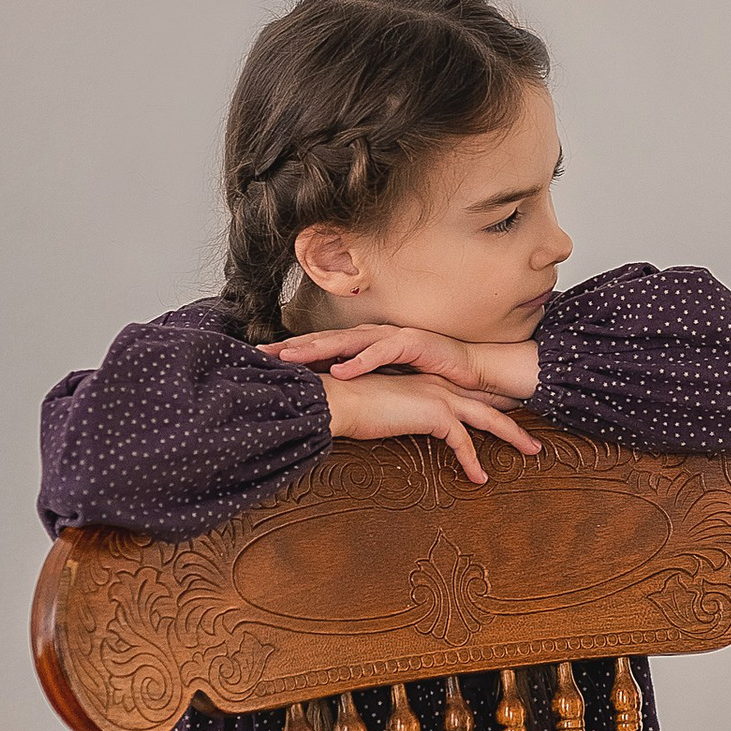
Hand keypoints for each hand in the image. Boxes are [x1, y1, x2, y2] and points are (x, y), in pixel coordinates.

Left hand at [273, 322, 539, 402]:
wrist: (471, 369)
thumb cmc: (428, 376)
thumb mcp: (385, 382)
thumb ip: (359, 381)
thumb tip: (327, 394)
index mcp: (363, 344)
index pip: (320, 346)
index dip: (290, 352)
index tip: (259, 361)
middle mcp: (372, 336)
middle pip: (324, 339)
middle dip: (292, 346)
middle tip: (261, 355)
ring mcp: (391, 337)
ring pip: (346, 341)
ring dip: (317, 349)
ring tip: (290, 359)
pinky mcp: (411, 344)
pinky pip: (381, 353)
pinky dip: (359, 361)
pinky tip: (340, 369)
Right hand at [318, 369, 541, 483]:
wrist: (337, 399)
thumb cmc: (349, 406)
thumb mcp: (379, 412)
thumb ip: (394, 417)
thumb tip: (394, 427)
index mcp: (425, 383)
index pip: (466, 394)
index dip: (490, 403)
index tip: (508, 411)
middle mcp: (436, 386)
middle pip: (485, 404)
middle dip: (512, 417)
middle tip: (533, 431)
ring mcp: (438, 397)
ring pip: (487, 418)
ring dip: (512, 434)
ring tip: (532, 450)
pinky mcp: (434, 414)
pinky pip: (463, 442)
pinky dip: (473, 461)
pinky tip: (479, 478)